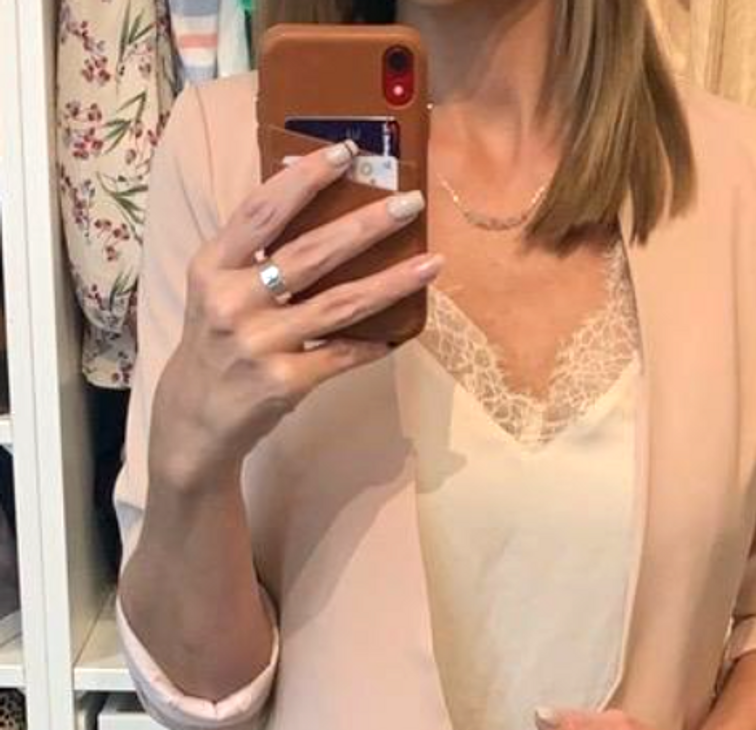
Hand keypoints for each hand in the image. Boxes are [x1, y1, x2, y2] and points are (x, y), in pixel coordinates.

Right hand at [152, 142, 442, 489]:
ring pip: (338, 304)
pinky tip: (402, 332)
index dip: (304, 178)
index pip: (261, 211)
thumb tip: (312, 203)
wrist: (193, 422)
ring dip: (391, 282)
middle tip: (411, 202)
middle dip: (366, 224)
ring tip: (432, 263)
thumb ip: (251, 255)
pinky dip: (374, 343)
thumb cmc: (216, 346)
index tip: (346, 152)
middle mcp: (232, 301)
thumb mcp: (215, 293)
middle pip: (310, 252)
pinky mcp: (283, 383)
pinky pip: (342, 355)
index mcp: (212, 267)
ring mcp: (259, 344)